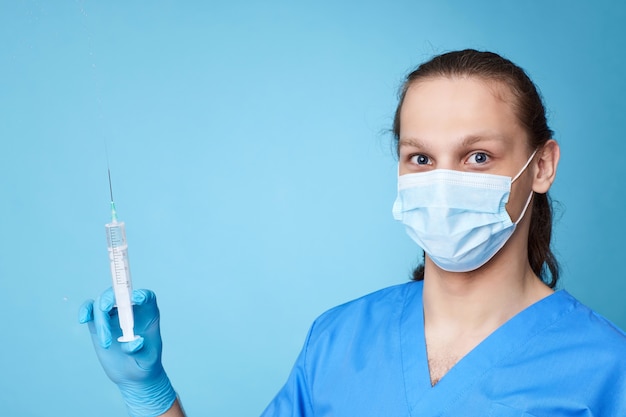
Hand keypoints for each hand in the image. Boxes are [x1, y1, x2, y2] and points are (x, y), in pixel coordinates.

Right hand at [79, 288, 176, 416]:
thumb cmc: (145, 362)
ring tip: (105, 343)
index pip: (147, 297)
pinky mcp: (99, 323)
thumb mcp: (147, 358)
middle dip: (111, 297)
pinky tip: (83, 318)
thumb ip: (141, 350)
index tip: (137, 298)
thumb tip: (135, 342)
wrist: (132, 374)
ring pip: (103, 304)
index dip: (142, 294)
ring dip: (100, 319)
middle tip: (105, 308)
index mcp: (148, 313)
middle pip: (120, 294)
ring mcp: (114, 315)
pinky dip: (85, 310)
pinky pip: (90, 310)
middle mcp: (131, 309)